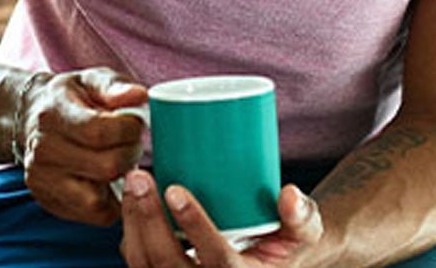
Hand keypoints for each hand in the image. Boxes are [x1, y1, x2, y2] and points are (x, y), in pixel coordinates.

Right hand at [17, 66, 147, 224]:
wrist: (32, 117)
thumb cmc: (72, 97)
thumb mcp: (92, 79)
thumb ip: (115, 86)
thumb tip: (139, 95)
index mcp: (53, 115)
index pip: (99, 132)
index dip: (129, 129)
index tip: (135, 122)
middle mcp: (42, 151)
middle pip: (105, 167)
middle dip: (130, 154)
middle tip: (131, 142)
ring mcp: (42, 181)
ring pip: (97, 200)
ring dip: (121, 182)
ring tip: (121, 160)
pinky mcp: (48, 202)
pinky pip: (92, 215)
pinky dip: (110, 202)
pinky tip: (111, 179)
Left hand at [120, 169, 323, 266]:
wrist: (274, 263)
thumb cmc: (288, 243)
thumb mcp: (306, 231)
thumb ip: (302, 215)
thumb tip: (290, 194)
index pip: (219, 261)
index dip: (196, 227)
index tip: (176, 190)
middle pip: (171, 266)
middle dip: (151, 221)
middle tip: (141, 177)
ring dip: (134, 225)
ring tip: (132, 182)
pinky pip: (140, 266)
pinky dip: (130, 235)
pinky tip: (129, 200)